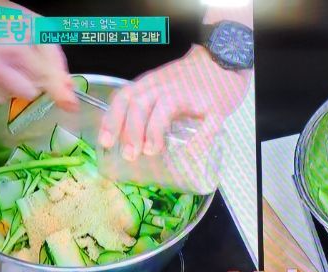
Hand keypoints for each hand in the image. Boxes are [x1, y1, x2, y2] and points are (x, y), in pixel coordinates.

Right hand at [0, 0, 77, 109]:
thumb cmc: (4, 19)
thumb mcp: (37, 29)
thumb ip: (55, 60)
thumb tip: (68, 94)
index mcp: (12, 48)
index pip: (44, 79)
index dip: (58, 92)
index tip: (71, 107)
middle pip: (30, 94)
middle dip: (32, 82)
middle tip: (22, 64)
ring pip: (13, 99)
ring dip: (15, 85)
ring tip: (5, 64)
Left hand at [99, 45, 249, 159]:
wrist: (221, 61)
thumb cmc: (187, 80)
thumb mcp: (159, 86)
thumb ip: (144, 108)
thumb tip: (126, 139)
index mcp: (150, 83)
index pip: (125, 98)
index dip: (112, 119)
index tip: (106, 142)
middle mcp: (166, 86)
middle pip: (141, 104)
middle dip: (131, 130)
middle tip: (129, 154)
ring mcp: (190, 95)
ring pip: (166, 108)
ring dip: (155, 130)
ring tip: (151, 151)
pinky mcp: (214, 106)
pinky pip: (207, 123)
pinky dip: (200, 139)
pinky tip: (193, 151)